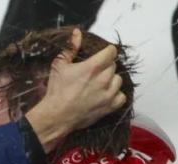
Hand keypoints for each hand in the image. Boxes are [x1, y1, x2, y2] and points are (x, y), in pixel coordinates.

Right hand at [26, 28, 125, 151]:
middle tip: (94, 72)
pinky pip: (121, 97)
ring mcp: (108, 94)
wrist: (56, 116)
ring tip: (99, 84)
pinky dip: (115, 95)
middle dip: (105, 66)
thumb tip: (78, 33)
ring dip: (111, 80)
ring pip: (118, 80)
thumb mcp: (59, 65)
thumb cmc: (57, 91)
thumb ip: (71, 48)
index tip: (101, 55)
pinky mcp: (109, 107)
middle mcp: (103, 79)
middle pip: (113, 65)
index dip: (106, 51)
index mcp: (92, 67)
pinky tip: (106, 94)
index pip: (112, 51)